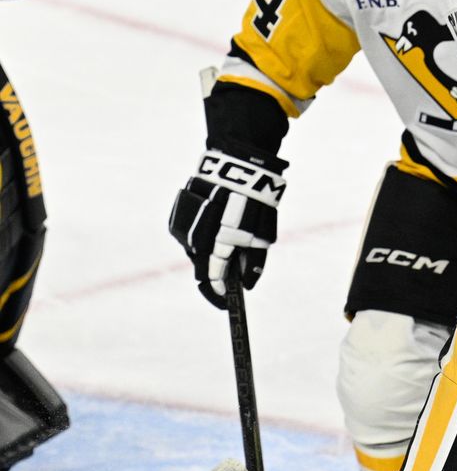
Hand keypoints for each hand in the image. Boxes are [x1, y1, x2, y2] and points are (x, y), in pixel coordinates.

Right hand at [168, 149, 287, 307]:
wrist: (234, 167)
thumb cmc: (253, 202)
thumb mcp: (262, 233)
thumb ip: (254, 260)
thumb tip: (248, 285)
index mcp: (216, 244)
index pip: (213, 277)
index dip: (219, 293)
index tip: (227, 303)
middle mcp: (194, 238)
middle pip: (203, 265)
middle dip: (216, 273)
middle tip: (230, 277)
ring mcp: (184, 227)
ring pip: (196, 250)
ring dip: (210, 252)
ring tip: (229, 241)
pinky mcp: (179, 216)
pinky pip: (191, 234)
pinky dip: (203, 236)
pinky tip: (217, 227)